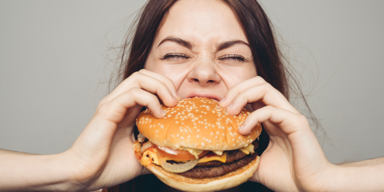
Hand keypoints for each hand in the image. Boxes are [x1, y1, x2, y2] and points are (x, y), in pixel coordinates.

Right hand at [63, 69, 178, 190]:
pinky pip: (132, 94)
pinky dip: (149, 99)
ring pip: (139, 77)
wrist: (84, 177)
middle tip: (176, 102)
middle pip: (145, 75)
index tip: (179, 106)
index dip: (166, 88)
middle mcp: (119, 102)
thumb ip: (156, 148)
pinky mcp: (107, 111)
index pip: (148, 84)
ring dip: (160, 87)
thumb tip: (176, 149)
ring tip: (171, 104)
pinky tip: (158, 114)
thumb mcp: (141, 155)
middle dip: (165, 83)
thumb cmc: (108, 167)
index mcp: (127, 110)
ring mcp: (112, 104)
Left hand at [219, 76, 333, 191]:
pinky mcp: (297, 123)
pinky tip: (243, 130)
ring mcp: (290, 116)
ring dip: (242, 96)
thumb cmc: (289, 176)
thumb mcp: (257, 164)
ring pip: (265, 88)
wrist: (310, 188)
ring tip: (229, 111)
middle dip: (236, 89)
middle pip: (258, 83)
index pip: (253, 92)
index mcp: (272, 118)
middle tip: (222, 106)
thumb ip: (243, 156)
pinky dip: (253, 117)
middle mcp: (281, 112)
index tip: (219, 109)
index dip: (234, 95)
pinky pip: (271, 110)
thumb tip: (223, 159)